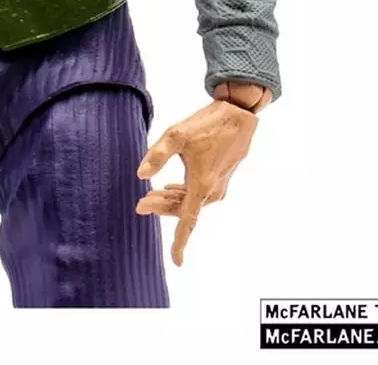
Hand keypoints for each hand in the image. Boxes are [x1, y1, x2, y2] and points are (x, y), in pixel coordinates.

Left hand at [135, 99, 258, 265]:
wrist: (237, 115)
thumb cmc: (207, 124)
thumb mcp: (176, 135)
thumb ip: (157, 155)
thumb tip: (140, 175)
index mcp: (201, 185)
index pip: (187, 221)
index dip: (180, 242)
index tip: (176, 262)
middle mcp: (212, 190)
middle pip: (183, 209)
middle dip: (161, 208)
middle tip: (140, 205)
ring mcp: (218, 185)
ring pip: (190, 201)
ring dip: (170, 199)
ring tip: (150, 195)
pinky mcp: (220, 177)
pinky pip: (198, 193)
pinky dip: (182, 193)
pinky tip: (170, 187)